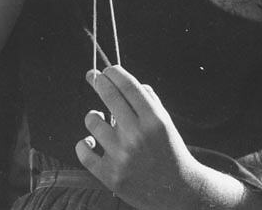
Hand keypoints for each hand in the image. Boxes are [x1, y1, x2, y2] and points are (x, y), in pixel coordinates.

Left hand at [76, 66, 204, 209]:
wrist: (178, 191)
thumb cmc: (170, 152)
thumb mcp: (166, 122)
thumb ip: (149, 100)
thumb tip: (125, 82)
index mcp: (154, 120)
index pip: (128, 86)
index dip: (114, 73)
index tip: (107, 69)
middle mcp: (137, 135)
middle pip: (109, 96)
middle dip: (98, 80)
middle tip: (92, 75)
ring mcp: (121, 156)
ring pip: (92, 121)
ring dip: (93, 115)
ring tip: (98, 118)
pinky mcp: (110, 175)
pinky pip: (83, 151)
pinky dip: (84, 144)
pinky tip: (91, 141)